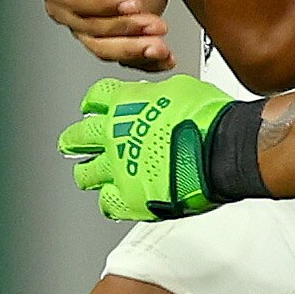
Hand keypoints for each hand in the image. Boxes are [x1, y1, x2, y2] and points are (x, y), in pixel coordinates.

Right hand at [37, 0, 174, 70]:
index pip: (72, 3)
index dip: (101, 6)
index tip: (129, 2)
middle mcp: (68, 6)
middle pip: (89, 30)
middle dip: (124, 29)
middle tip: (152, 23)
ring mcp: (91, 22)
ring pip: (105, 48)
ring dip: (134, 49)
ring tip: (160, 46)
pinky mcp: (115, 33)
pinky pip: (125, 56)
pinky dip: (146, 61)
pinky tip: (163, 57)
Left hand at [60, 73, 232, 221]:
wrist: (222, 150)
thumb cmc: (208, 119)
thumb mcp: (180, 89)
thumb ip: (155, 96)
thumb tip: (153, 98)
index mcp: (123, 104)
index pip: (95, 99)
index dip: (92, 104)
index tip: (91, 108)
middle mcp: (113, 136)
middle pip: (78, 136)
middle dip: (74, 139)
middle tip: (72, 143)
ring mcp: (118, 168)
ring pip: (85, 174)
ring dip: (88, 172)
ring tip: (89, 175)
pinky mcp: (130, 198)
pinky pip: (107, 204)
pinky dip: (110, 201)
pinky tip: (114, 199)